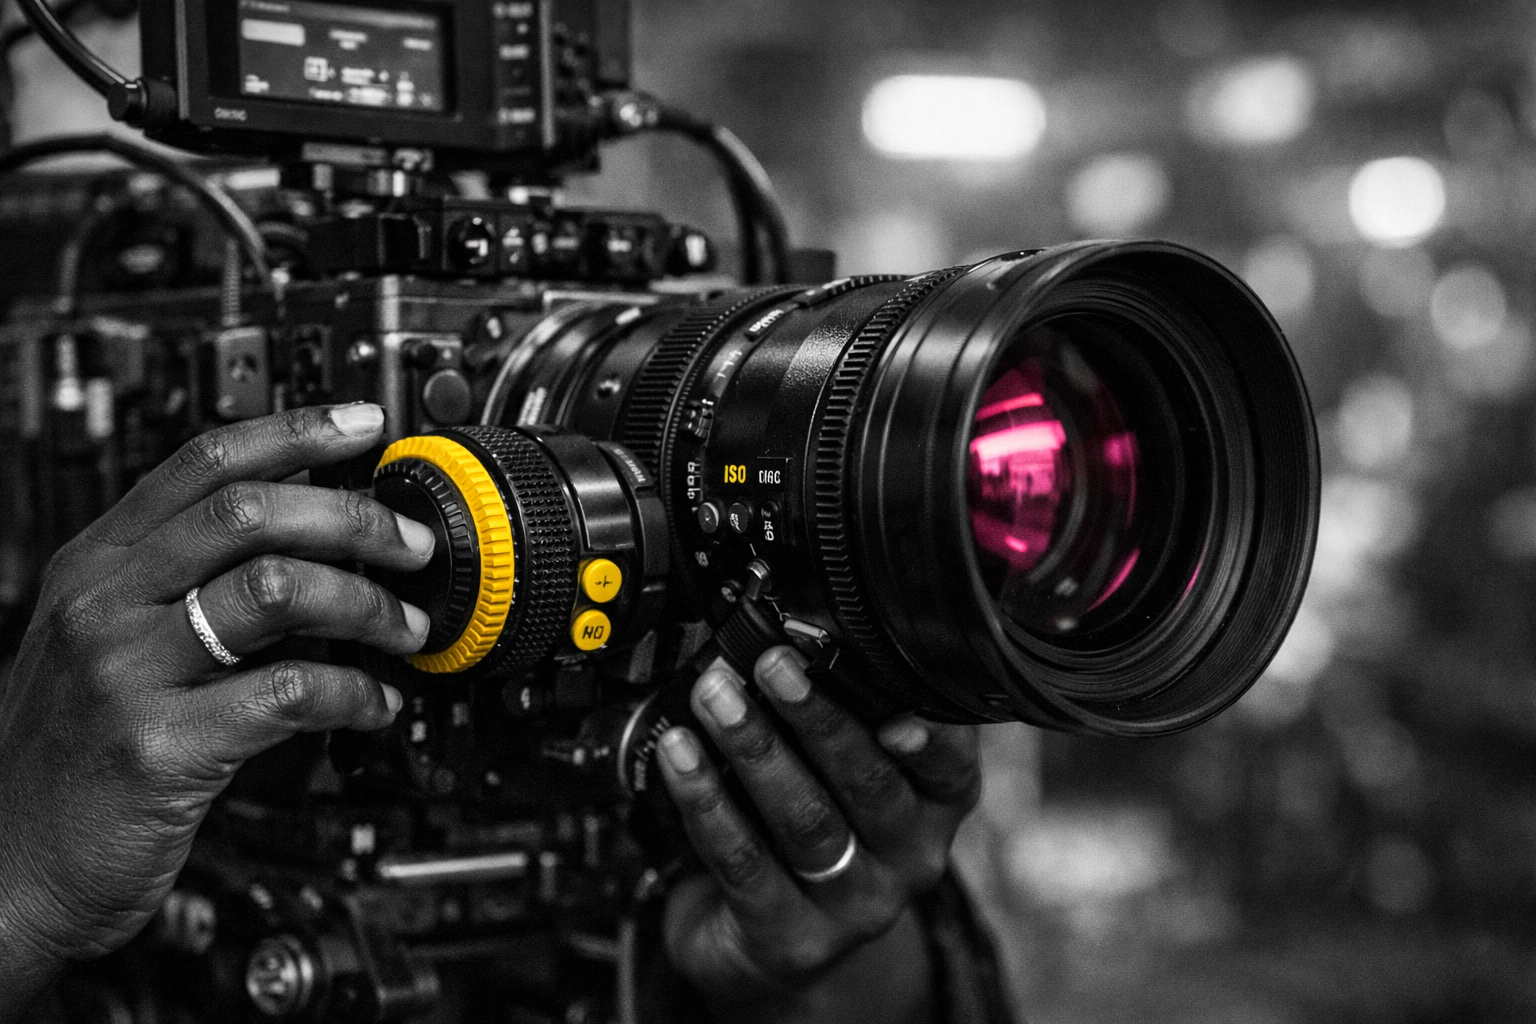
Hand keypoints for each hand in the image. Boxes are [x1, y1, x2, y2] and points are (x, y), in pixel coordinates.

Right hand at [0, 404, 432, 1014]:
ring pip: (279, 589)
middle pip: (251, 513)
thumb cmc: (74, 753)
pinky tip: (376, 703)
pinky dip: (355, 693)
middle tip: (413, 543)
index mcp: (97, 565)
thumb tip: (311, 534)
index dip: (297, 433)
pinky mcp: (162, 745)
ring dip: (369, 605)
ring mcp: (128, 673)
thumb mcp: (107, 643)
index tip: (367, 425)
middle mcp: (105, 605)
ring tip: (407, 628)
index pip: (204, 461)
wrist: (8, 867)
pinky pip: (289, 693)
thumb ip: (184, 583)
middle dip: (354, 518)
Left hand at [658, 647, 981, 1023]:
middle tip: (772, 663)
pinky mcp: (792, 939)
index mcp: (935, 805)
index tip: (884, 675)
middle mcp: (909, 858)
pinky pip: (744, 863)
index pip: (948, 761)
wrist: (768, 946)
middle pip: (870, 783)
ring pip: (807, 820)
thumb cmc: (811, 829)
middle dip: (816, 716)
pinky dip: (707, 801)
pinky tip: (678, 756)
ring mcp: (854, 906)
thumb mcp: (842, 775)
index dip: (926, 726)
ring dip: (756, 749)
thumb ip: (844, 716)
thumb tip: (793, 642)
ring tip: (715, 698)